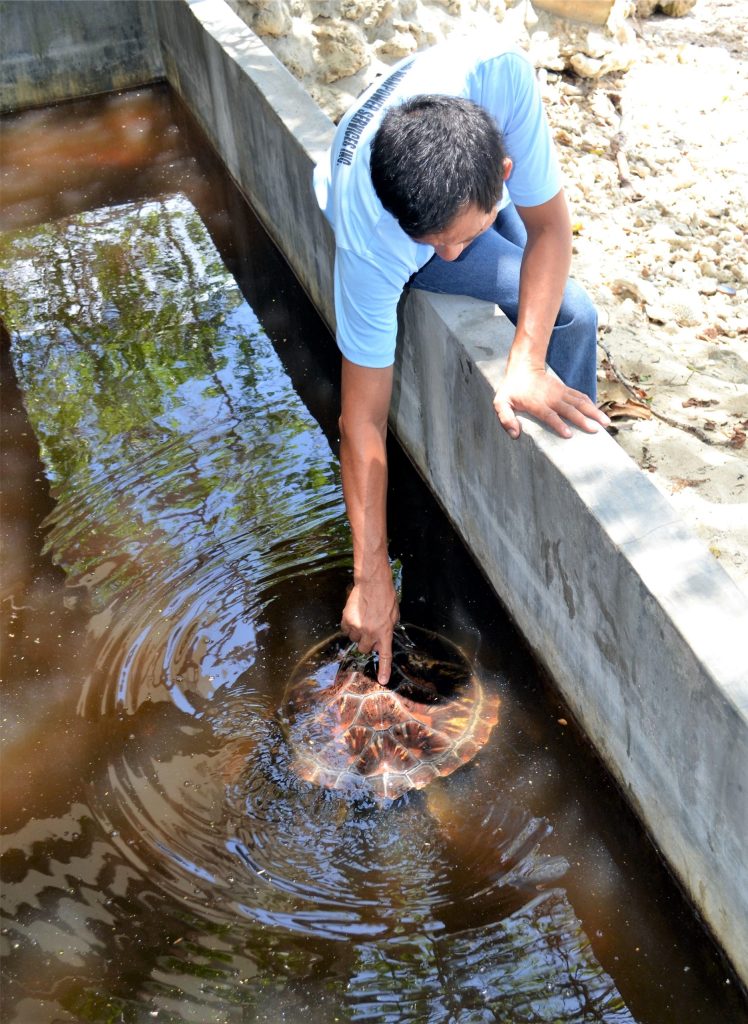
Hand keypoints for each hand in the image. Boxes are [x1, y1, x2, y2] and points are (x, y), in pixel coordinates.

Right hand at [341, 575, 398, 684]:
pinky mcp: (347, 620)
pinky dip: (349, 626)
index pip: (385, 655)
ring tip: (363, 619)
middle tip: (370, 630)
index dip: (384, 670)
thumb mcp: (394, 616)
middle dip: (367, 642)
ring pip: (354, 640)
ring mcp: (357, 627)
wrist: (372, 583)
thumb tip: (381, 640)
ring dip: (358, 633)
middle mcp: (370, 633)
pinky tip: (355, 616)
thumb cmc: (386, 597)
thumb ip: (388, 630)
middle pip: (365, 649)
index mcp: (384, 632)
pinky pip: (345, 630)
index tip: (382, 681)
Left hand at [494, 360, 608, 439]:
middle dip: (583, 420)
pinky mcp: (566, 390)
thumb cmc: (511, 390)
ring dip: (593, 412)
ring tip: (606, 423)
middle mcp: (552, 398)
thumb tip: (514, 434)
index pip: (549, 415)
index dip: (558, 425)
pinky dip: (591, 404)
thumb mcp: (501, 403)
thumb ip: (505, 418)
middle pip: (570, 410)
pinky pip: (581, 397)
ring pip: (580, 403)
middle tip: (595, 430)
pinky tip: (600, 413)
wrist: (523, 368)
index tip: (569, 434)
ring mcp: (561, 393)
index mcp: (537, 404)